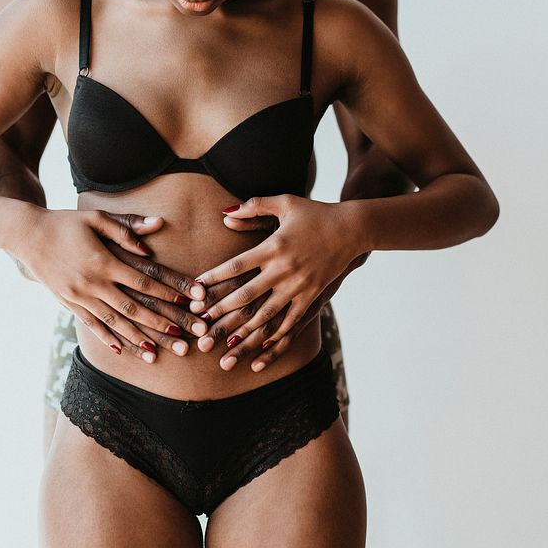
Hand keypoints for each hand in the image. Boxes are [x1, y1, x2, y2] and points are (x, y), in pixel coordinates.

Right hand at [7, 209, 205, 359]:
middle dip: (160, 323)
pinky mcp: (69, 303)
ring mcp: (80, 296)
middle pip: (134, 308)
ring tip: (156, 354)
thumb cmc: (66, 223)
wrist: (27, 235)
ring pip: (114, 322)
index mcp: (104, 261)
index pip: (144, 280)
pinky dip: (107, 338)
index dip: (168, 292)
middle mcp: (93, 283)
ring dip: (137, 338)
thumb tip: (156, 227)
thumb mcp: (96, 217)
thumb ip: (126, 227)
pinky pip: (91, 324)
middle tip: (183, 338)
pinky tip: (121, 350)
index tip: (188, 302)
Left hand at [194, 195, 363, 371]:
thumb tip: (226, 214)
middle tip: (201, 325)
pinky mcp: (313, 294)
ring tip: (226, 342)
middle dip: (222, 311)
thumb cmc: (315, 213)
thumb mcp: (285, 202)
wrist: (352, 228)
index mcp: (273, 246)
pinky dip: (277, 334)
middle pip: (247, 294)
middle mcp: (284, 268)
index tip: (196, 291)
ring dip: (245, 329)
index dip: (214, 279)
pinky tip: (262, 345)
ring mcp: (299, 284)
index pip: (236, 266)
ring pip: (267, 312)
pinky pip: (292, 319)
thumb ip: (254, 206)